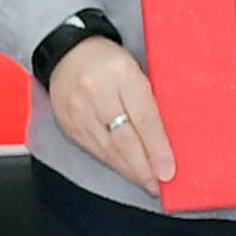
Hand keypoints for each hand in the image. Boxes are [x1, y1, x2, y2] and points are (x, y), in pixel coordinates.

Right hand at [48, 34, 172, 190]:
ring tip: (145, 181)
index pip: (144, 118)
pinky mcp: (67, 122)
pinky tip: (124, 168)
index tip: (168, 170)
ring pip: (106, 148)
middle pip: (124, 138)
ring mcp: (78, 108)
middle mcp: (97, 90)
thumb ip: (149, 101)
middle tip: (157, 183)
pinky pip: (92, 148)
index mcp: (122, 73)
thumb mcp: (136, 71)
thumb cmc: (109, 62)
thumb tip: (167, 140)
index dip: (157, 148)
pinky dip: (111, 161)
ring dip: (128, 168)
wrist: (67, 52)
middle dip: (143, 166)